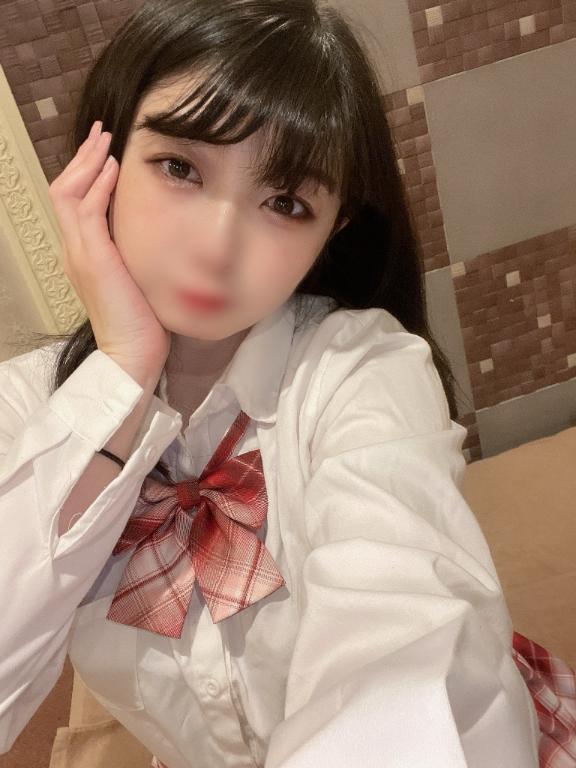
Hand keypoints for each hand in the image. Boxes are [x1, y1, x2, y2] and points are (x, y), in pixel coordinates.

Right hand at [48, 120, 171, 377]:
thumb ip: (135, 255)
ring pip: (69, 193)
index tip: (105, 152)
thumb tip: (156, 233)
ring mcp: (80, 255)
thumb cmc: (141, 324)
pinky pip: (88, 212)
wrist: (132, 354)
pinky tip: (114, 168)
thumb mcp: (137, 280)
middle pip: (64, 190)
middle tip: (101, 133)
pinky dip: (99, 186)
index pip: (73, 202)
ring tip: (105, 140)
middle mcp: (75, 251)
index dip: (86, 173)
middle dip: (83, 157)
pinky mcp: (94, 260)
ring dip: (88, 162)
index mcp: (83, 255)